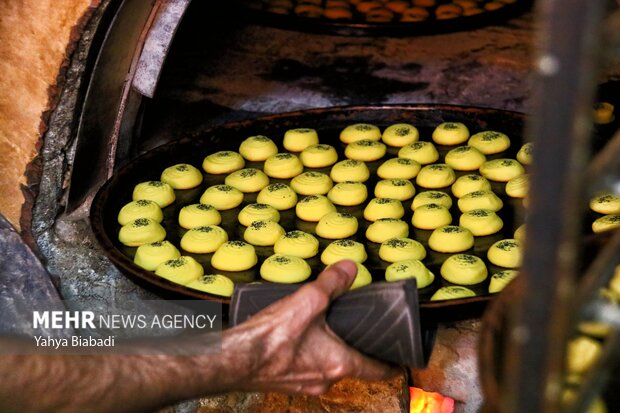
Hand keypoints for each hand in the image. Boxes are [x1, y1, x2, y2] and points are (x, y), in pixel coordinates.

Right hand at [226, 260, 400, 395]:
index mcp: (339, 363)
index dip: (391, 362)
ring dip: (331, 350)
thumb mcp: (308, 300)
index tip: (399, 356)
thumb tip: (350, 267)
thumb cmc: (270, 338)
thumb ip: (332, 283)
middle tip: (360, 329)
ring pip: (328, 367)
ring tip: (327, 327)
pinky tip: (298, 336)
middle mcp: (325, 380)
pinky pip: (308, 367)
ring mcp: (305, 384)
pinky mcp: (286, 382)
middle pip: (352, 366)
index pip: (378, 370)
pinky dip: (310, 353)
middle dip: (357, 348)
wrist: (232, 360)